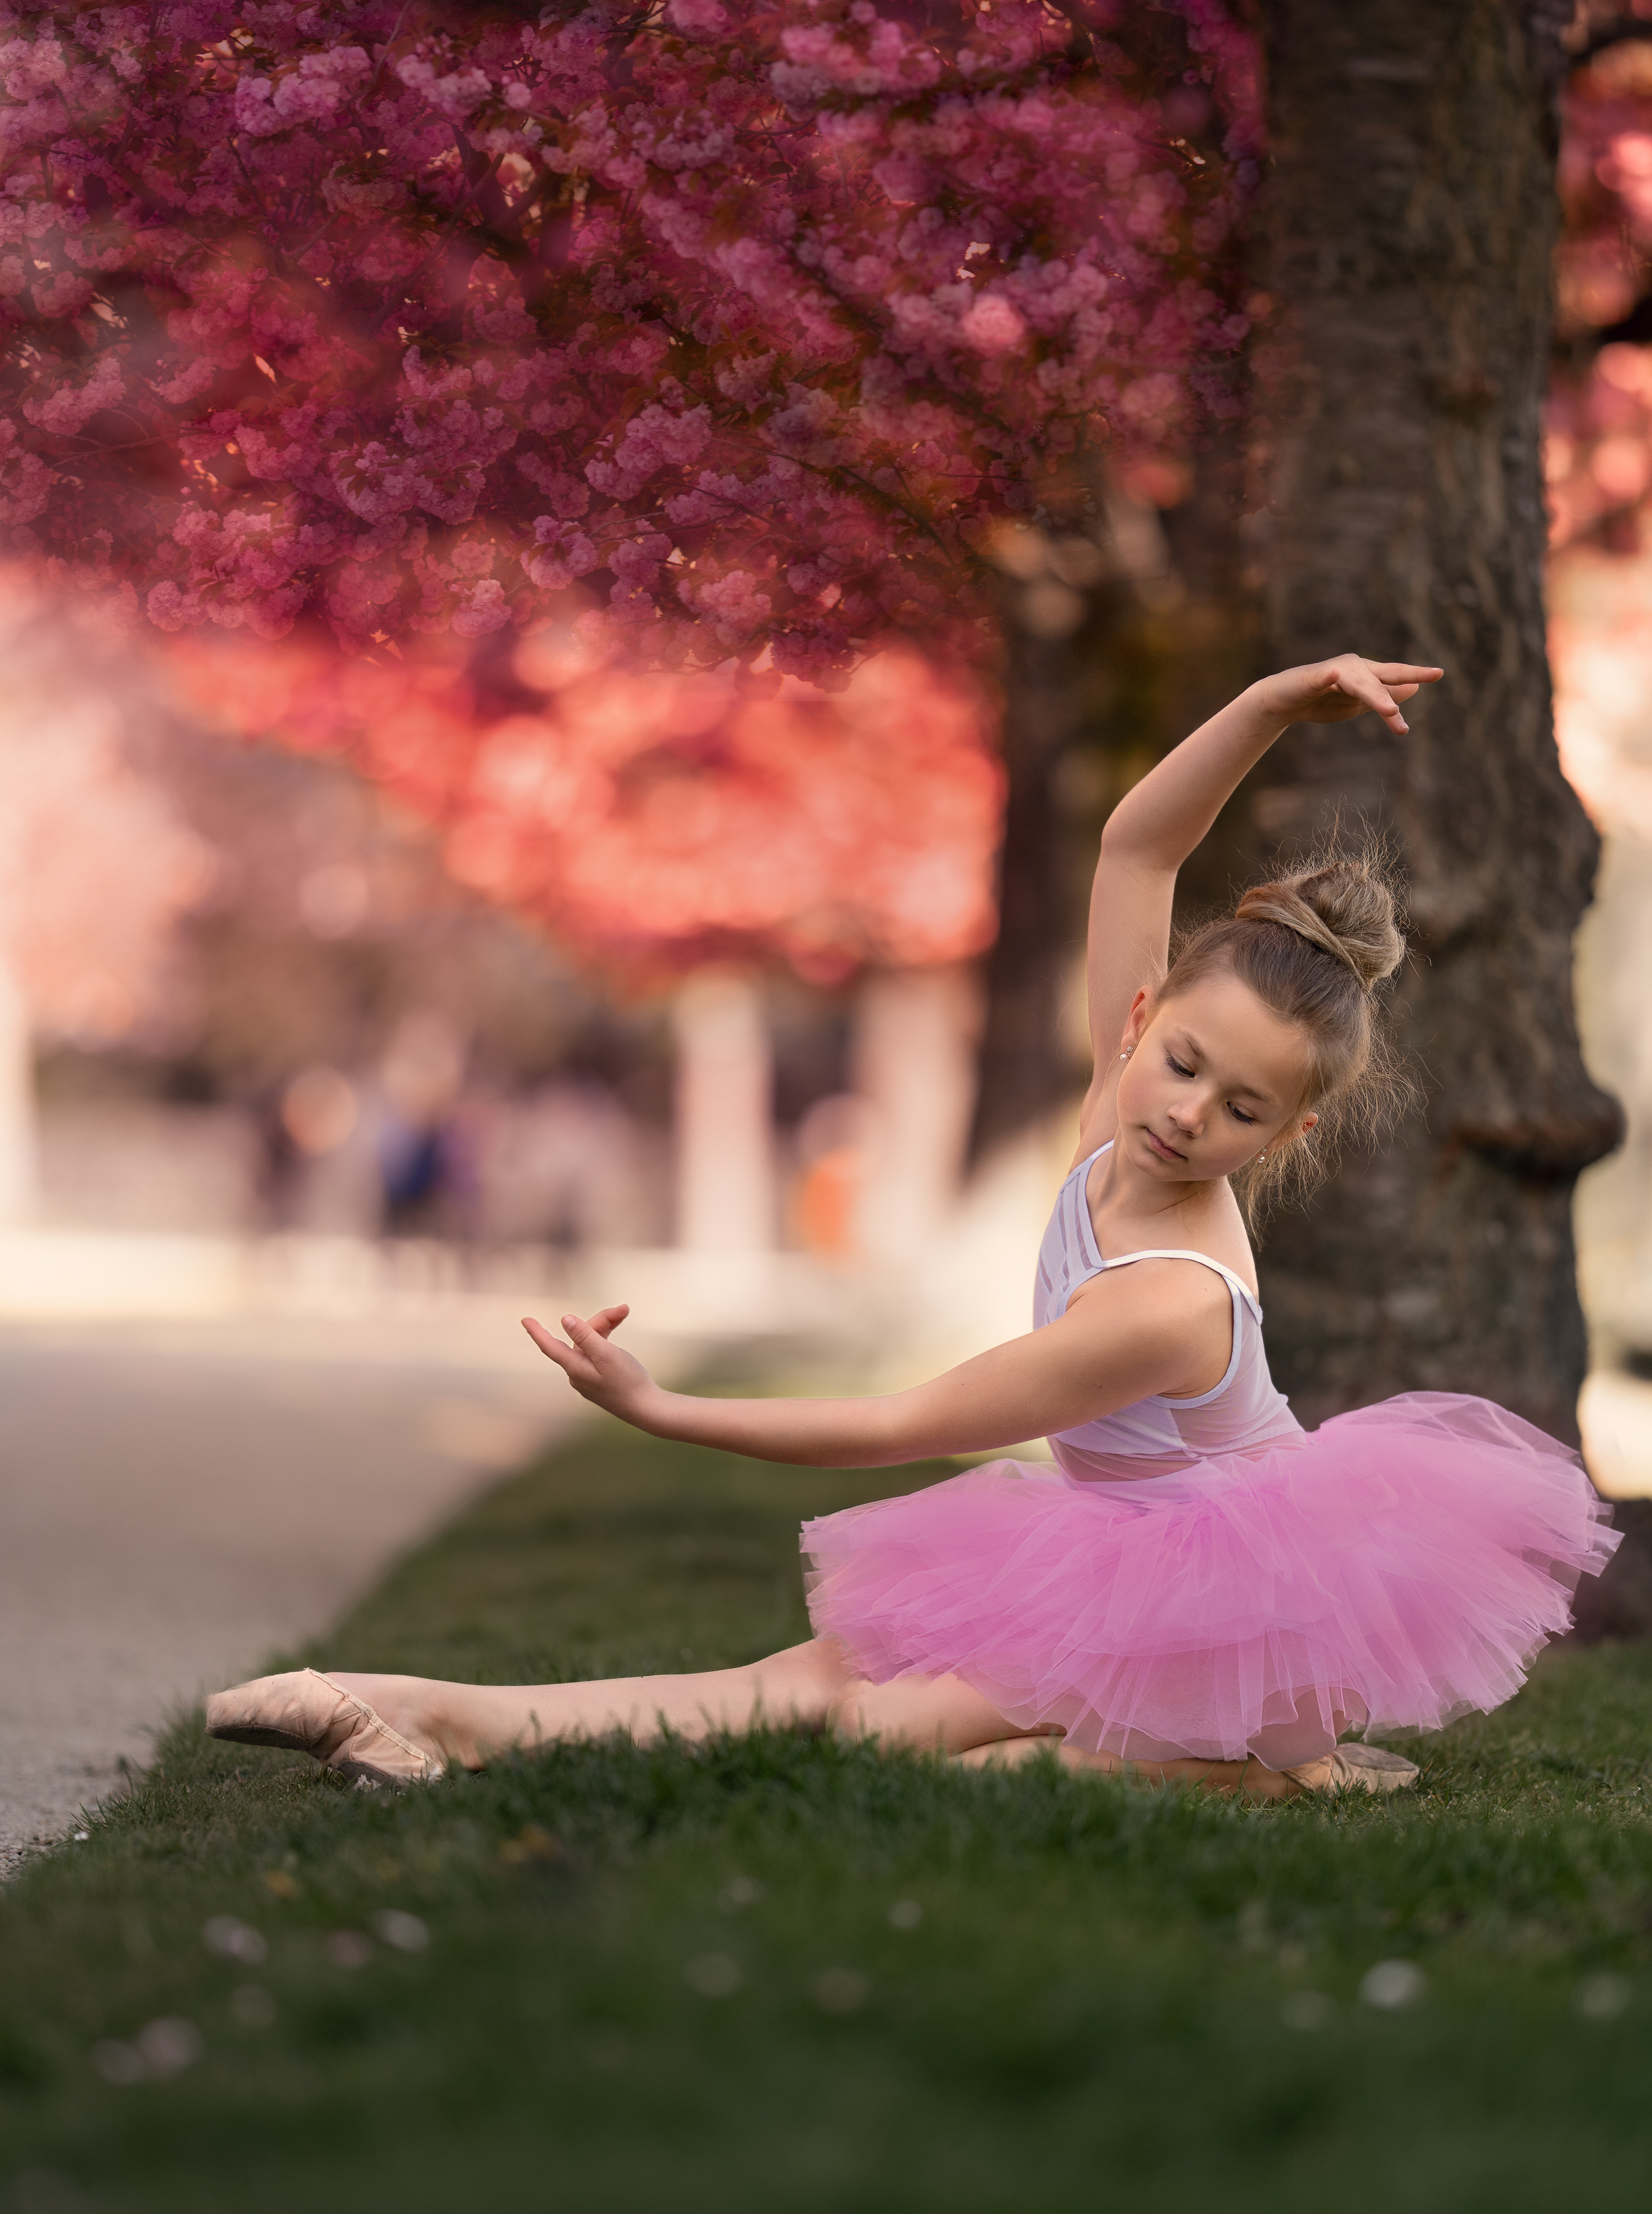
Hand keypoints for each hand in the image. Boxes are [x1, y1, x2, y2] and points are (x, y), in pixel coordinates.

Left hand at [521, 1304, 656, 1423]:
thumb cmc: (628, 1381)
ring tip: (624, 1314)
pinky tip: (616, 1331)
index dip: (536, 1332)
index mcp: (575, 1368)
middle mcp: (577, 1374)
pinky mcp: (600, 1379)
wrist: (647, 1408)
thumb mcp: (606, 1354)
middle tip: (624, 1310)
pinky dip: (606, 1339)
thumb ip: (585, 1336)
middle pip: (580, 1338)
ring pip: (590, 1343)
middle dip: (599, 1321)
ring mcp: (588, 1377)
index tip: (525, 1319)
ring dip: (605, 1327)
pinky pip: (596, 1353)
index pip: (550, 1346)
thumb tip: (564, 1320)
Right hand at [1252, 655, 1442, 735]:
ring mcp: (1334, 671)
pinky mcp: (1312, 678)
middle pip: (1378, 682)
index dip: (1416, 673)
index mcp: (1367, 674)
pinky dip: (1328, 677)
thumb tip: (1414, 687)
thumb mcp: (1358, 703)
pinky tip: (1333, 675)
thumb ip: (1384, 696)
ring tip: (1390, 712)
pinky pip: (1323, 677)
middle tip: (1405, 710)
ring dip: (1374, 696)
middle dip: (1392, 696)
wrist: (1284, 701)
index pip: (1394, 675)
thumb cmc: (1322, 702)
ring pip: (1358, 684)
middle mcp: (1354, 668)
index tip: (1439, 673)